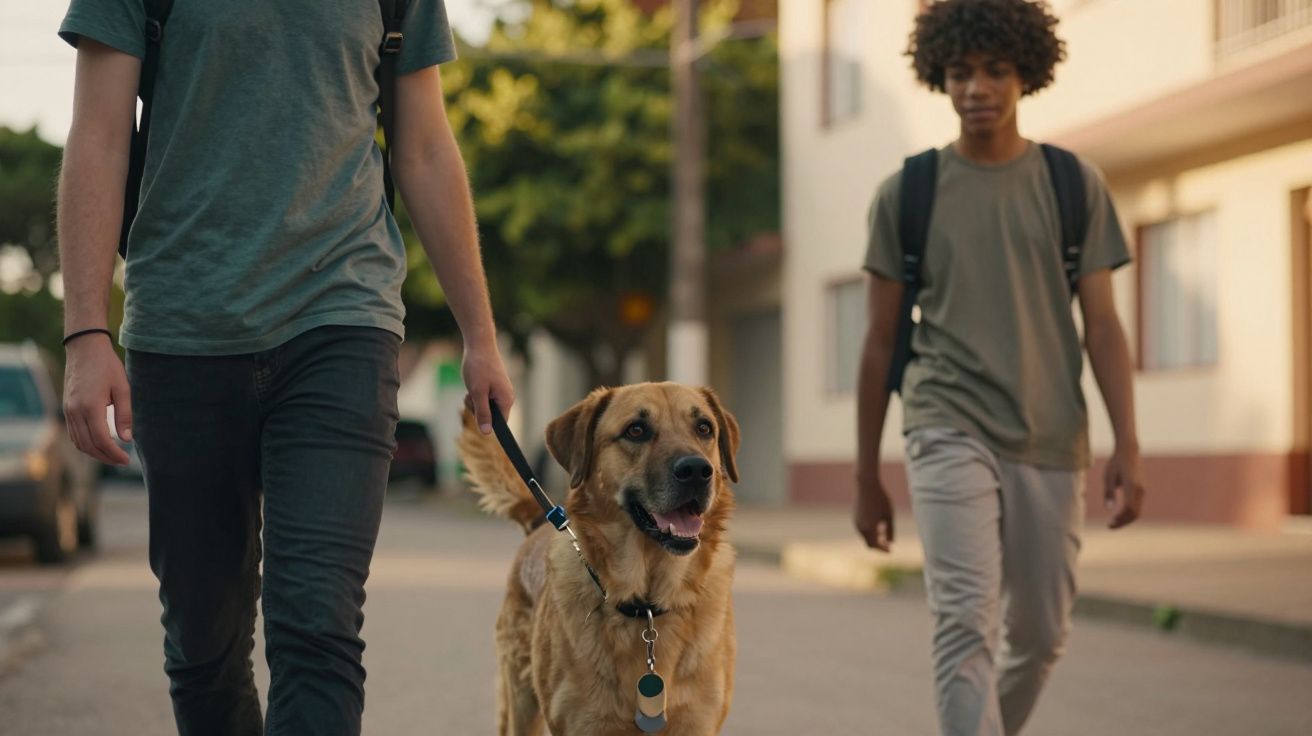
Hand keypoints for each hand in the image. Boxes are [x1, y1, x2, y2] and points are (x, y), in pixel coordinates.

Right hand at [63, 336, 131, 465]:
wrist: (84, 349)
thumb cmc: (107, 366)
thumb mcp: (123, 388)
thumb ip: (125, 414)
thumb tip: (127, 439)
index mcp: (90, 407)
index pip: (101, 440)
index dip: (114, 454)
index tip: (127, 460)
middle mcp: (75, 411)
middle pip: (88, 445)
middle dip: (105, 457)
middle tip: (122, 461)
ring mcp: (68, 410)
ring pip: (78, 442)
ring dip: (94, 453)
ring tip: (112, 456)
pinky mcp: (67, 408)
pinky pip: (73, 433)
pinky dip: (85, 443)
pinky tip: (98, 444)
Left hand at [461, 338, 514, 434]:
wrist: (479, 345)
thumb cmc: (479, 367)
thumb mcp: (477, 393)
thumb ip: (483, 413)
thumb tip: (486, 432)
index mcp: (507, 400)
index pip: (501, 424)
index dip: (488, 424)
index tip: (477, 417)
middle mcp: (506, 397)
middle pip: (491, 416)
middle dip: (477, 409)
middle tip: (471, 395)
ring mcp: (500, 391)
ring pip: (485, 406)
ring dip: (474, 401)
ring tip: (471, 386)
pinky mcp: (493, 386)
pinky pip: (483, 398)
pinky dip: (475, 394)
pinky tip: (472, 383)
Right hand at [854, 477, 894, 551]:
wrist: (866, 485)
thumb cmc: (881, 499)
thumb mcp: (889, 515)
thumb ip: (891, 530)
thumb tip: (891, 542)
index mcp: (869, 528)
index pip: (875, 546)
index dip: (883, 549)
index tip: (891, 550)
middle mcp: (860, 527)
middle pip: (869, 543)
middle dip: (878, 546)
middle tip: (888, 546)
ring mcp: (856, 522)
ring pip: (865, 536)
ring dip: (874, 538)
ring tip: (884, 534)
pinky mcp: (855, 517)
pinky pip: (862, 529)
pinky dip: (869, 532)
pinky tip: (877, 526)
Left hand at [1104, 444, 1144, 528]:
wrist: (1129, 451)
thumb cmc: (1116, 462)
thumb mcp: (1108, 476)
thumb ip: (1109, 492)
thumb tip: (1109, 508)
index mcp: (1131, 485)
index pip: (1129, 508)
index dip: (1120, 519)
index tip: (1109, 524)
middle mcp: (1140, 489)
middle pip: (1134, 513)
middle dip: (1123, 522)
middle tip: (1110, 526)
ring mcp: (1142, 490)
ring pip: (1137, 511)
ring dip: (1126, 519)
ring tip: (1113, 523)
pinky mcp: (1141, 490)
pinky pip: (1137, 506)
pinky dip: (1129, 513)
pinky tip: (1118, 515)